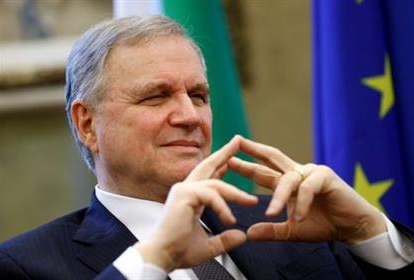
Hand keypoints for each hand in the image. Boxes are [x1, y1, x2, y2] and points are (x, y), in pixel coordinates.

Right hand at [135, 136, 257, 271]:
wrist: (162, 257)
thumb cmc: (178, 251)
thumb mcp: (208, 246)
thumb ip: (224, 240)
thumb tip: (241, 236)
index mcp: (189, 196)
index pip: (208, 176)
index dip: (222, 166)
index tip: (233, 158)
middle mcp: (185, 189)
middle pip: (208, 166)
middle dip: (225, 153)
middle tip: (239, 140)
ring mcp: (183, 190)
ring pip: (216, 183)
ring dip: (236, 192)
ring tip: (252, 201)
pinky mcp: (184, 195)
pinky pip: (211, 195)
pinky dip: (222, 207)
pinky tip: (229, 219)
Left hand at [228, 136, 386, 243]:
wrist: (353, 228)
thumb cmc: (324, 225)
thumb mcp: (292, 230)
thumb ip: (272, 230)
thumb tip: (249, 233)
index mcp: (289, 182)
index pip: (264, 171)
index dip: (247, 165)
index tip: (228, 160)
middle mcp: (298, 173)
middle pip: (272, 157)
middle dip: (254, 150)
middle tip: (236, 143)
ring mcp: (312, 172)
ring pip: (288, 179)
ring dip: (279, 197)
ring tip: (272, 213)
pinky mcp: (326, 177)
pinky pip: (307, 188)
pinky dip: (301, 203)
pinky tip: (299, 217)